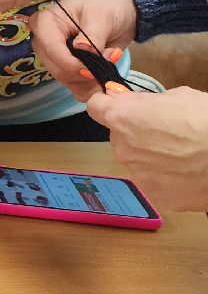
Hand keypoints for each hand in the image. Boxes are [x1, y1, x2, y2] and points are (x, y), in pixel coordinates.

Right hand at [27, 0, 135, 101]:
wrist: (119, 11)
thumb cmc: (107, 6)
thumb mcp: (102, 16)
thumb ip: (92, 34)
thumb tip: (81, 48)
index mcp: (45, 22)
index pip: (51, 49)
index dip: (71, 63)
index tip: (94, 69)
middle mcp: (44, 41)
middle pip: (56, 68)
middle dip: (83, 72)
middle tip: (108, 62)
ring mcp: (54, 57)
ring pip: (65, 80)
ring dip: (89, 80)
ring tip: (109, 64)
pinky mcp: (66, 68)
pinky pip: (74, 86)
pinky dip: (90, 87)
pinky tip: (103, 76)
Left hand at [87, 85, 207, 212]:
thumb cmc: (207, 120)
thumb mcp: (177, 96)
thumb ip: (142, 99)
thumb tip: (121, 98)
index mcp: (123, 118)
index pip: (96, 106)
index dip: (107, 104)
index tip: (119, 105)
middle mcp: (122, 147)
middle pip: (118, 135)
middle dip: (135, 131)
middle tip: (166, 130)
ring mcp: (139, 174)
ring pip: (135, 159)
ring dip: (149, 155)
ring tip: (182, 153)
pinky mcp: (157, 196)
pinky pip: (153, 180)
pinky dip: (165, 176)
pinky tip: (187, 171)